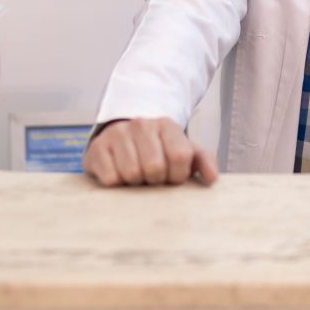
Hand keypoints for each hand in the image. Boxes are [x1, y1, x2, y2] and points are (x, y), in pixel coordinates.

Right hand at [82, 117, 218, 186]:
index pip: (180, 156)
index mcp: (166, 125)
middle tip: (152, 177)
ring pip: (131, 174)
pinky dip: (116, 184)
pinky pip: (110, 178)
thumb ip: (202, 161)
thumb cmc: (158, 148)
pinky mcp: (96, 148)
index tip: (173, 177)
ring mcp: (117, 134)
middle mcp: (141, 125)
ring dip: (135, 183)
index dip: (178, 175)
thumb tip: (212, 178)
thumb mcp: (184, 150)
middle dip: (156, 180)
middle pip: (154, 168)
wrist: (123, 134)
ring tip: (137, 176)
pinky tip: (119, 175)